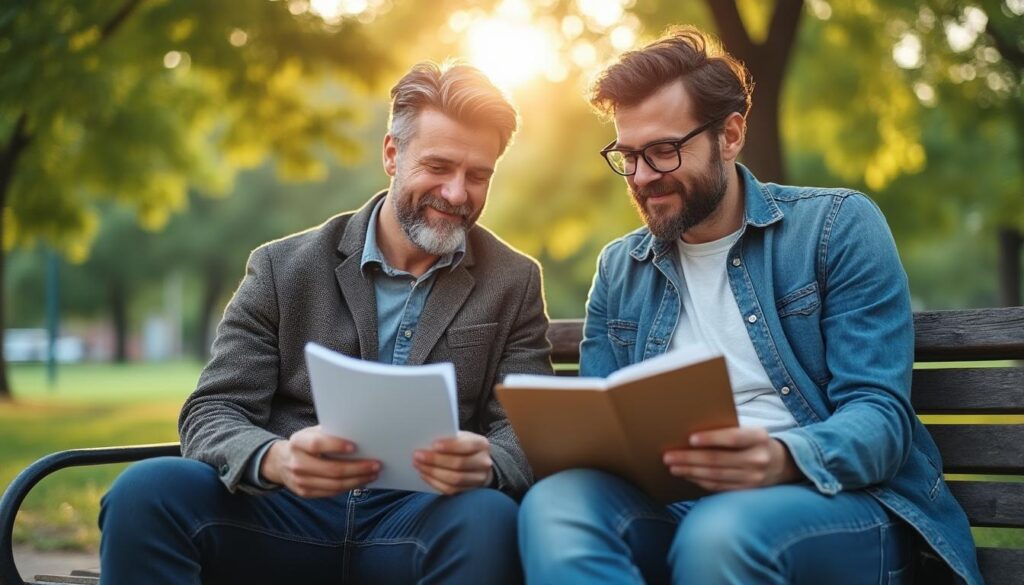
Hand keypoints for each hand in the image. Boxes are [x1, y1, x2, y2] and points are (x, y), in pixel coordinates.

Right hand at [260, 425, 379, 497]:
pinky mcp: (305, 493)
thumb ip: (330, 433)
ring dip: (357, 480)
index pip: (317, 444)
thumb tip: (359, 434)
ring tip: (373, 474)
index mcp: (298, 442)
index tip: (355, 446)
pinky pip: (331, 492)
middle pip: (331, 469)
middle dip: (357, 468)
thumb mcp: (312, 432)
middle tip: (376, 464)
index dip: (336, 445)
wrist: (281, 462)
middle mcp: (297, 463)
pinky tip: (361, 481)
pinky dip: (349, 487)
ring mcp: (300, 481)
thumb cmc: (305, 443)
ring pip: (334, 484)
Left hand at [413, 431, 493, 495]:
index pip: (467, 445)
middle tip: (418, 456)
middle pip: (459, 464)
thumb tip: (427, 442)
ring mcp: (478, 479)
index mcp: (482, 444)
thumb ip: (450, 438)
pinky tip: (424, 475)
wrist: (479, 463)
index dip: (450, 446)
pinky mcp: (470, 491)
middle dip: (436, 460)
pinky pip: (451, 490)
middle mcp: (483, 462)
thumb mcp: (462, 437)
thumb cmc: (465, 446)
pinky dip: (435, 483)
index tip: (433, 445)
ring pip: (454, 479)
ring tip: (418, 465)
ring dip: (433, 473)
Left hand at [662, 427, 800, 491]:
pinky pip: (718, 487)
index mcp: (758, 437)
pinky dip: (700, 481)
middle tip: (668, 456)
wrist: (781, 464)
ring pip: (715, 475)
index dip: (711, 438)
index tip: (690, 439)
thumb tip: (691, 433)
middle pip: (718, 459)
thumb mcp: (749, 432)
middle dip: (690, 458)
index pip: (732, 438)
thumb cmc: (754, 441)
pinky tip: (686, 475)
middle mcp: (758, 459)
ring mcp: (754, 478)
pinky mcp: (747, 491)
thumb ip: (728, 431)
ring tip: (672, 466)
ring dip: (690, 471)